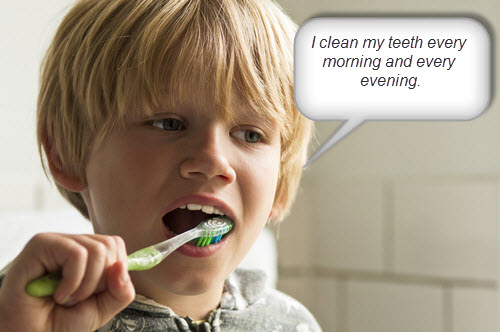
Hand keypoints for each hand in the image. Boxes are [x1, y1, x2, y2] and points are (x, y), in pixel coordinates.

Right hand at [0, 233, 134, 331]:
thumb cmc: (60, 321)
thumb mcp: (102, 308)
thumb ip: (121, 290)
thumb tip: (121, 266)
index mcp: (88, 254)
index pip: (116, 244)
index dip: (114, 272)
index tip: (96, 293)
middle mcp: (73, 243)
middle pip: (110, 245)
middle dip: (100, 282)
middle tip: (77, 298)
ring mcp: (57, 242)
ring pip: (97, 249)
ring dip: (85, 285)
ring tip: (66, 297)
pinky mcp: (42, 243)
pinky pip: (77, 254)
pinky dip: (72, 282)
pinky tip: (56, 293)